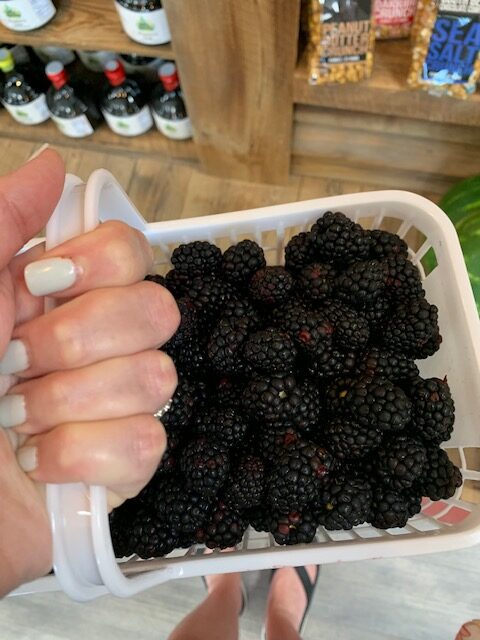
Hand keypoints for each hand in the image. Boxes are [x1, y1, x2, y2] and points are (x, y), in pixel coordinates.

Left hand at [0, 149, 178, 595]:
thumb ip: (3, 222)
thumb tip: (54, 165)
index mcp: (57, 297)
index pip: (132, 250)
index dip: (100, 266)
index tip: (42, 287)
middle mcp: (96, 342)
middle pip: (158, 310)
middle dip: (76, 342)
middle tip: (14, 364)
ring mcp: (117, 402)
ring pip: (158, 378)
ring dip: (68, 404)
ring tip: (17, 420)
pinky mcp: (125, 461)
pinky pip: (146, 443)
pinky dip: (79, 457)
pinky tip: (40, 463)